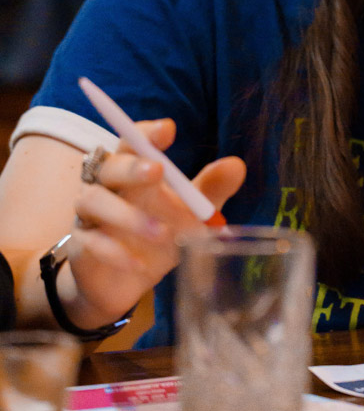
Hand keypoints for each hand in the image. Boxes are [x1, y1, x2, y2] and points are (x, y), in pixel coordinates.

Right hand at [67, 119, 245, 326]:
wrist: (123, 281)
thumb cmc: (157, 233)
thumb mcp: (188, 212)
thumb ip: (210, 190)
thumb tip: (236, 164)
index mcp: (132, 169)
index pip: (132, 140)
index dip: (146, 133)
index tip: (168, 129)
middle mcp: (106, 184)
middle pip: (108, 164)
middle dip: (131, 166)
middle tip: (157, 171)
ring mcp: (89, 215)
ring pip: (94, 201)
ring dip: (128, 215)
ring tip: (163, 233)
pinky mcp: (81, 246)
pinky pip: (91, 243)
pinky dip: (114, 252)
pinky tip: (139, 264)